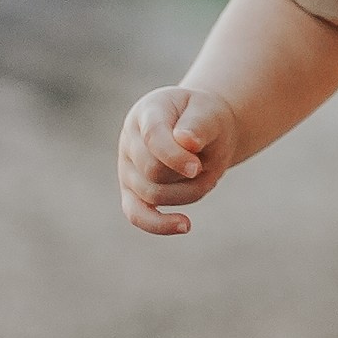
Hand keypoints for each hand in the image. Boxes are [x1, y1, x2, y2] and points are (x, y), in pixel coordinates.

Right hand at [119, 81, 241, 233]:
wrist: (200, 130)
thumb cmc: (204, 119)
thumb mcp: (209, 112)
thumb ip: (199, 124)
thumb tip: (187, 141)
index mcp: (148, 112)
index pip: (153, 136)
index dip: (174, 156)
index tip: (198, 168)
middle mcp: (129, 140)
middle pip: (153, 171)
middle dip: (188, 175)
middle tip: (209, 165)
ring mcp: (127, 168)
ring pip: (154, 194)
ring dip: (189, 192)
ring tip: (206, 175)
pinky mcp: (132, 192)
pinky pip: (137, 215)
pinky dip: (159, 224)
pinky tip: (186, 225)